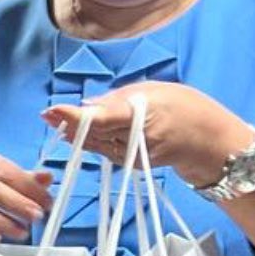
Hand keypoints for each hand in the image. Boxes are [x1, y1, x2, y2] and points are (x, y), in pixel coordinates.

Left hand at [41, 82, 253, 189]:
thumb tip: (88, 106)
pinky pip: (104, 149)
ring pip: (94, 144)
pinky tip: (74, 132)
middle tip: (45, 113)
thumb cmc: (186, 109)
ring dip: (73, 133)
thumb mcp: (154, 92)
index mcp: (141, 115)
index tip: (52, 110)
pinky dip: (89, 140)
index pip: (101, 119)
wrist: (209, 142)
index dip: (74, 117)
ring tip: (52, 119)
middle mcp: (132, 139)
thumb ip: (118, 99)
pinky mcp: (129, 164)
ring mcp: (130, 155)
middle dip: (67, 124)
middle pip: (92, 133)